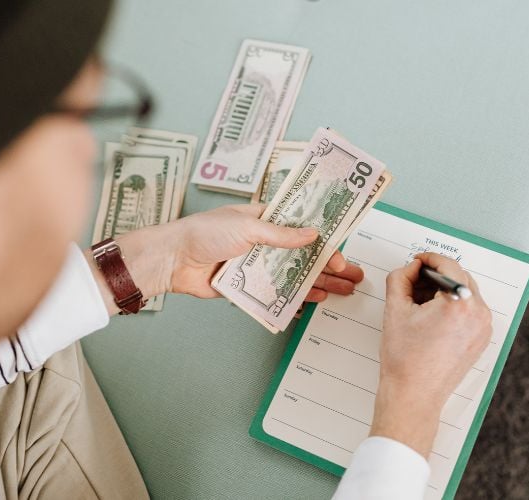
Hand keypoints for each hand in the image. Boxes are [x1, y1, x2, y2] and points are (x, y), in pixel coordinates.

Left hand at [96, 204, 363, 312]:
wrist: (174, 261)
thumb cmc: (204, 233)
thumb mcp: (248, 228)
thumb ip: (282, 235)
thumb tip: (312, 234)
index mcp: (265, 219)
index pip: (303, 226)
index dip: (325, 238)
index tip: (342, 250)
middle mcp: (265, 242)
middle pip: (305, 254)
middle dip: (331, 265)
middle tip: (354, 275)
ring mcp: (259, 264)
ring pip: (296, 274)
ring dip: (321, 282)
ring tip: (345, 290)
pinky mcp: (249, 285)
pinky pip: (278, 292)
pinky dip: (299, 296)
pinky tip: (317, 299)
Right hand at [370, 253, 492, 456]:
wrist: (414, 394)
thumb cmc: (405, 359)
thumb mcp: (395, 310)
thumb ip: (400, 278)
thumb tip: (410, 267)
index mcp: (459, 303)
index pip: (448, 265)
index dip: (429, 259)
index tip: (417, 261)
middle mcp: (477, 314)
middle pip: (459, 277)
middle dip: (436, 275)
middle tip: (414, 282)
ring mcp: (483, 328)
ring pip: (466, 293)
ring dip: (445, 290)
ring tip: (421, 304)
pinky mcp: (481, 339)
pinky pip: (470, 311)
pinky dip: (454, 306)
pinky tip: (433, 318)